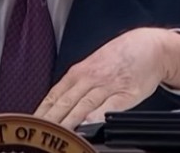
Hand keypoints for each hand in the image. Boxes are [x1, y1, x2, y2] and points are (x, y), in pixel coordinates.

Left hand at [34, 28, 179, 128]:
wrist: (148, 45)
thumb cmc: (119, 57)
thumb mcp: (93, 65)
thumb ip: (77, 84)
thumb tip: (58, 104)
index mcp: (79, 72)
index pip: (54, 95)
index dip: (42, 111)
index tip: (31, 124)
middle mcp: (89, 78)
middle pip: (65, 102)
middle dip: (51, 120)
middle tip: (40, 132)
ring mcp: (107, 86)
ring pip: (83, 105)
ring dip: (69, 121)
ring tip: (59, 134)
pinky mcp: (126, 94)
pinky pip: (110, 107)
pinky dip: (98, 116)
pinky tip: (89, 125)